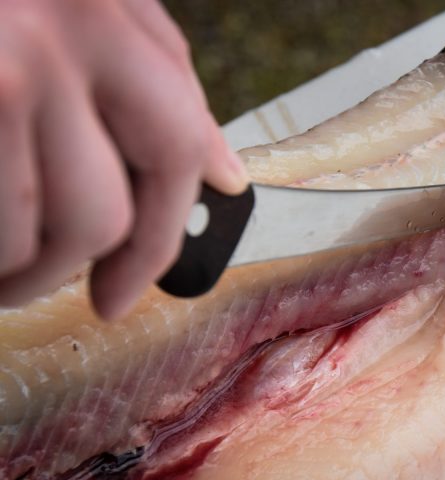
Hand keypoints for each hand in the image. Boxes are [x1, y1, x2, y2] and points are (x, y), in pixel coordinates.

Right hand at [0, 0, 248, 319]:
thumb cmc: (4, 4)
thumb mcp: (86, 9)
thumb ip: (160, 87)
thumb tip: (224, 175)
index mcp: (103, 14)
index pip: (177, 149)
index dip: (162, 238)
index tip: (130, 289)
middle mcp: (49, 43)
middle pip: (100, 216)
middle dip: (67, 272)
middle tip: (39, 284)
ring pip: (26, 237)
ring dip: (8, 271)